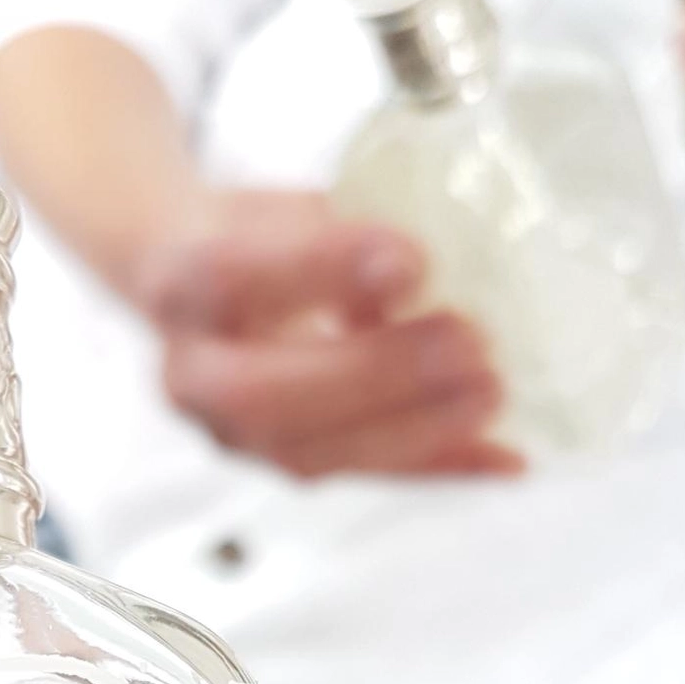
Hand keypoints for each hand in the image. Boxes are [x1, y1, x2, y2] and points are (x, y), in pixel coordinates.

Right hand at [131, 190, 520, 477]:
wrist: (198, 292)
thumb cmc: (255, 240)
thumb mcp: (289, 208)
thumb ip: (344, 235)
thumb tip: (432, 263)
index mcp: (179, 285)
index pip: (234, 280)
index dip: (321, 272)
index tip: (409, 260)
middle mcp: (193, 375)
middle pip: (267, 393)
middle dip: (374, 374)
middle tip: (467, 341)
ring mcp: (235, 435)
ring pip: (312, 453)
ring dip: (413, 429)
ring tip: (492, 391)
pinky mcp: (288, 464)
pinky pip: (365, 476)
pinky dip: (441, 467)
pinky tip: (505, 458)